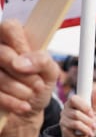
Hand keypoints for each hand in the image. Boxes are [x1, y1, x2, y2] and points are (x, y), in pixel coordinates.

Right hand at [0, 20, 59, 136]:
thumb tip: (20, 62)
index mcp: (14, 39)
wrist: (28, 109)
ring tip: (30, 94)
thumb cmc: (38, 84)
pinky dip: (11, 102)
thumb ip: (42, 61)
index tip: (30, 62)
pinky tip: (23, 106)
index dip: (20, 44)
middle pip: (2, 53)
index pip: (9, 27)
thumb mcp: (50, 72)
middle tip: (38, 85)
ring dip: (19, 90)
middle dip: (24, 74)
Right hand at [60, 95, 95, 136]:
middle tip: (94, 124)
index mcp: (73, 103)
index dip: (84, 107)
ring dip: (87, 127)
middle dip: (88, 120)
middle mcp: (65, 110)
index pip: (74, 99)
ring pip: (76, 122)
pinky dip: (84, 132)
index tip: (92, 113)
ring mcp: (63, 120)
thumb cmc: (91, 123)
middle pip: (76, 113)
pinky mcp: (63, 129)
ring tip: (92, 129)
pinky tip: (86, 134)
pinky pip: (74, 130)